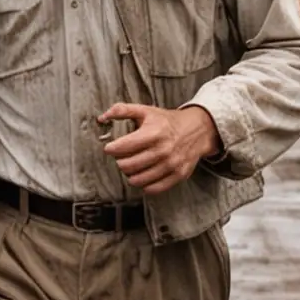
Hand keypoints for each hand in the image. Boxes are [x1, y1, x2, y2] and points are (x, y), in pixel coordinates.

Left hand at [99, 103, 221, 195]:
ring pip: (138, 180)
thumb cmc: (167, 121)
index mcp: (154, 132)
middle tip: (121, 158)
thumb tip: (102, 118)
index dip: (112, 149)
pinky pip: (153, 188)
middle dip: (120, 162)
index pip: (123, 147)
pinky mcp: (178, 175)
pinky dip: (144, 184)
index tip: (110, 148)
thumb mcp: (146, 111)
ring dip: (130, 175)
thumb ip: (122, 111)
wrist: (197, 130)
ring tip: (131, 167)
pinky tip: (143, 175)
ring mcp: (172, 164)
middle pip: (128, 166)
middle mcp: (163, 150)